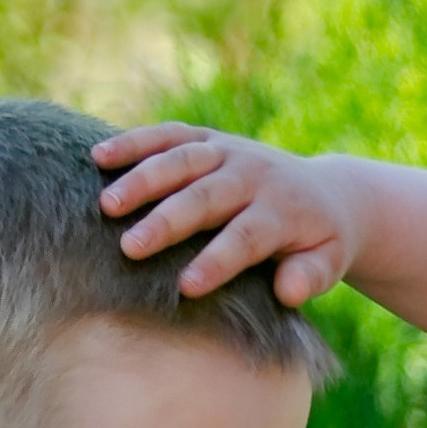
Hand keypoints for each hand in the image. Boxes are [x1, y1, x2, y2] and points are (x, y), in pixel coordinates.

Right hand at [94, 124, 360, 304]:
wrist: (326, 193)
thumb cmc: (318, 242)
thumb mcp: (327, 262)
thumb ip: (310, 277)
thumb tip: (289, 291)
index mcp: (282, 210)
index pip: (247, 236)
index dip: (218, 260)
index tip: (186, 287)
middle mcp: (252, 175)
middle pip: (205, 197)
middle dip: (167, 222)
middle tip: (129, 249)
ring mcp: (228, 152)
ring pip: (181, 161)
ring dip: (142, 181)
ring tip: (106, 206)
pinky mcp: (208, 140)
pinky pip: (168, 135)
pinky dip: (134, 143)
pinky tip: (99, 157)